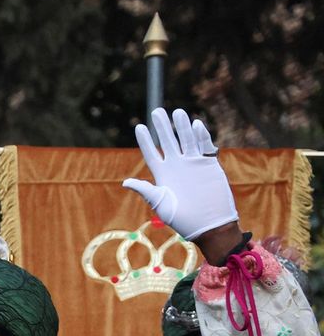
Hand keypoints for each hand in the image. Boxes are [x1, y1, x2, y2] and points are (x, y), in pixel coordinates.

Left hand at [123, 107, 238, 240]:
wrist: (209, 224)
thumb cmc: (182, 219)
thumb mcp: (160, 204)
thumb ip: (146, 190)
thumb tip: (126, 182)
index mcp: (162, 175)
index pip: (152, 153)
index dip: (145, 141)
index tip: (138, 127)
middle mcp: (177, 167)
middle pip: (168, 142)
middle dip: (162, 127)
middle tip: (157, 111)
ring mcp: (193, 164)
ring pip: (186, 140)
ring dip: (181, 127)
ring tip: (177, 112)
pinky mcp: (209, 165)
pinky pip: (204, 146)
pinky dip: (201, 136)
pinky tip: (195, 125)